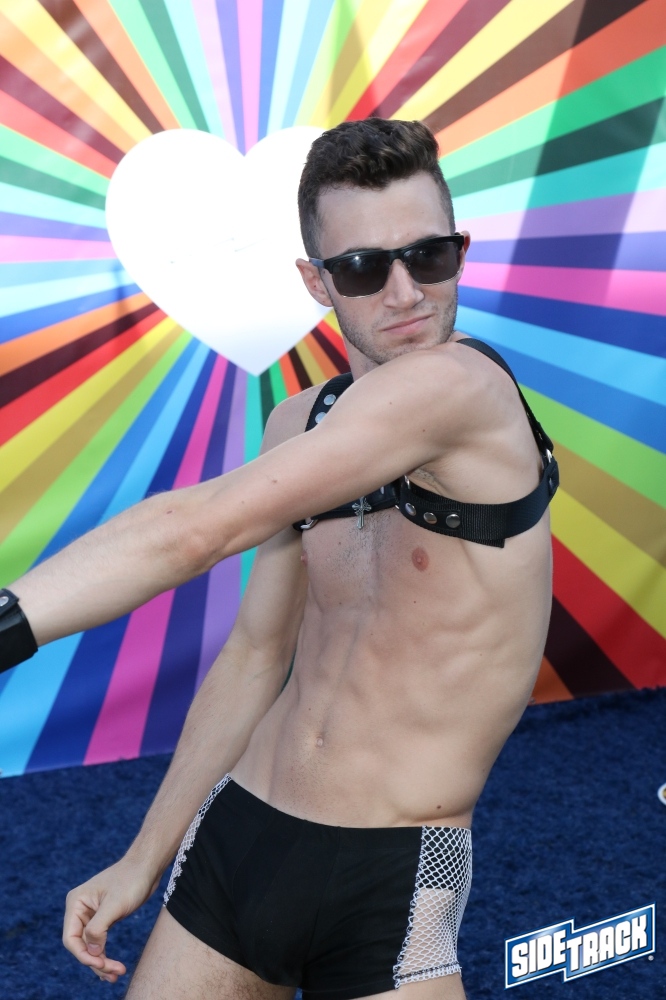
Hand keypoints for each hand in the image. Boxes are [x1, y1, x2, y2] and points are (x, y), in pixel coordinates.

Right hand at [63, 858, 159, 982]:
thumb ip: (98, 928)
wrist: (147, 867)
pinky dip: (104, 955)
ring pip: (90, 947)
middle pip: (81, 946)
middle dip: (95, 962)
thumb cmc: (131, 879)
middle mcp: (80, 910)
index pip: (71, 938)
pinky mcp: (103, 919)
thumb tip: (90, 953)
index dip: (83, 955)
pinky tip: (113, 967)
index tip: (101, 965)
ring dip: (100, 963)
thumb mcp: (115, 904)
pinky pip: (99, 942)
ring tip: (116, 975)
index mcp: (76, 903)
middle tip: (114, 974)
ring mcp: (91, 915)